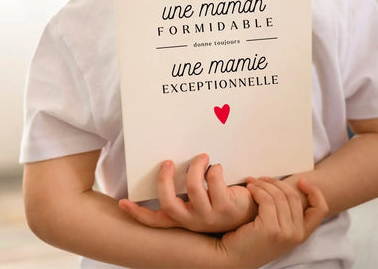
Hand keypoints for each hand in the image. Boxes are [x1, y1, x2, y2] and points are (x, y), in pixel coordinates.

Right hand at [119, 153, 256, 232]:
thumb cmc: (226, 200)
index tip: (122, 203)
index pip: (156, 221)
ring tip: (202, 157)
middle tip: (168, 162)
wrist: (255, 211)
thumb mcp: (204, 200)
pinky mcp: (225, 207)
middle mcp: (194, 221)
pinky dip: (214, 168)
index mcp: (185, 219)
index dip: (138, 213)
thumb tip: (174, 166)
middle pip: (168, 202)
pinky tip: (217, 168)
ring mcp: (209, 216)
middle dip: (164, 179)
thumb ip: (190, 190)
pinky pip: (213, 180)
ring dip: (196, 166)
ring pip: (192, 186)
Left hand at [217, 177, 327, 268]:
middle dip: (277, 182)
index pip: (321, 209)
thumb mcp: (275, 228)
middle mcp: (296, 235)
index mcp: (301, 234)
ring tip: (251, 182)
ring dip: (264, 184)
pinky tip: (250, 189)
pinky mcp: (270, 229)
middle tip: (262, 179)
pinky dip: (257, 190)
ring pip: (279, 196)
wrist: (230, 256)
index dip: (314, 191)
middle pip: (294, 197)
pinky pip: (267, 200)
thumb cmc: (249, 239)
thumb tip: (288, 187)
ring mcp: (285, 233)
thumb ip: (285, 214)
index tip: (301, 181)